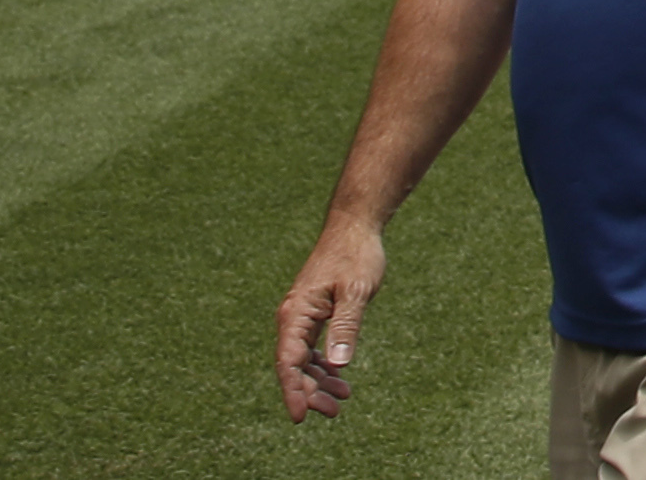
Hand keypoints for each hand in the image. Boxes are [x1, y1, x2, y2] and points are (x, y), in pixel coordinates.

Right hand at [273, 210, 387, 420]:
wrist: (354, 227)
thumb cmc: (356, 256)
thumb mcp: (356, 292)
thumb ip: (346, 327)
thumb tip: (338, 364)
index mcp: (296, 314)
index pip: (288, 363)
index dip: (293, 392)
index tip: (300, 418)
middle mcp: (293, 318)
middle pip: (293, 366)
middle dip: (310, 392)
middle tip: (333, 412)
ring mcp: (302, 316)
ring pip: (303, 359)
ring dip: (318, 381)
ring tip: (342, 398)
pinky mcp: (313, 313)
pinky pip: (311, 347)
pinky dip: (323, 364)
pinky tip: (338, 376)